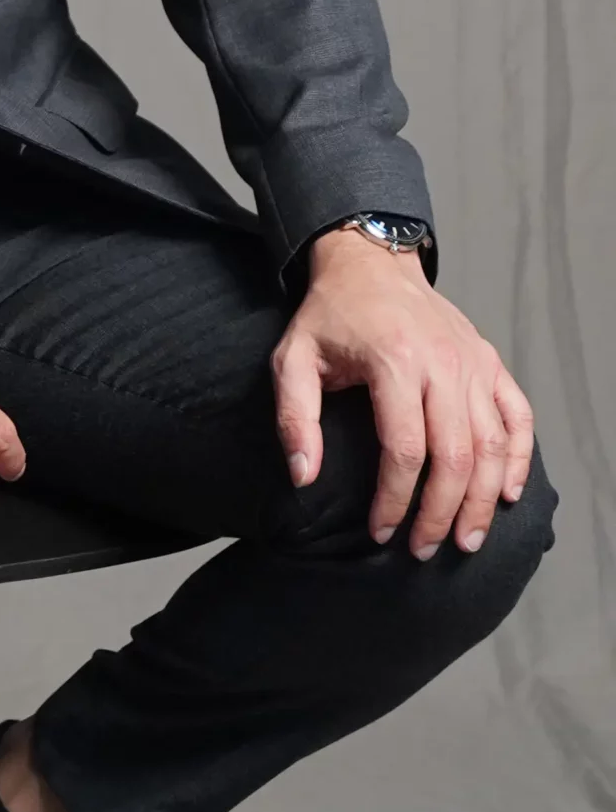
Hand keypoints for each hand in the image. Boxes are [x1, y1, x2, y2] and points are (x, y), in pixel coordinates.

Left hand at [271, 230, 534, 555]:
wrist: (370, 262)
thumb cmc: (329, 316)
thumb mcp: (293, 358)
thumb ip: (294, 418)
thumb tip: (304, 478)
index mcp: (393, 361)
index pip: (404, 450)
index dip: (395, 501)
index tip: (381, 532)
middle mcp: (442, 363)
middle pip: (456, 456)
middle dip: (442, 513)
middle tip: (425, 549)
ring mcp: (473, 362)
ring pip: (493, 444)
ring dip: (483, 499)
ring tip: (467, 539)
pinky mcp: (490, 361)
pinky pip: (518, 415)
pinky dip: (518, 458)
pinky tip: (507, 493)